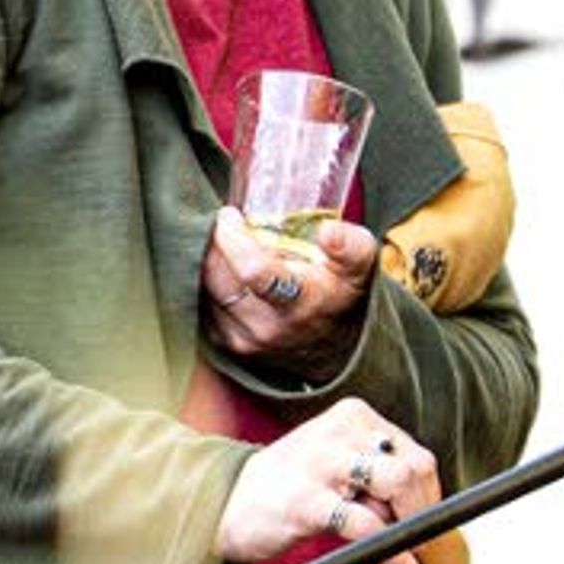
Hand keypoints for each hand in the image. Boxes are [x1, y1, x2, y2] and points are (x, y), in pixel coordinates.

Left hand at [206, 206, 376, 372]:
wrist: (333, 347)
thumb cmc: (341, 293)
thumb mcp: (360, 266)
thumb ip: (350, 246)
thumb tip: (328, 231)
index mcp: (301, 303)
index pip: (254, 271)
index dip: (234, 238)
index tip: (231, 216)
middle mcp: (268, 327)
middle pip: (219, 275)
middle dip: (217, 242)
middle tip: (228, 224)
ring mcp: (244, 338)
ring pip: (206, 287)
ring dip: (211, 260)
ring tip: (229, 246)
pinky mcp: (226, 343)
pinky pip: (203, 301)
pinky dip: (210, 280)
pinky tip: (226, 269)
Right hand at [218, 397, 445, 563]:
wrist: (227, 502)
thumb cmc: (295, 485)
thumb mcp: (340, 463)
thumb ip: (381, 473)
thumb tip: (427, 507)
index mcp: (354, 418)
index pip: (417, 455)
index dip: (429, 495)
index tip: (422, 521)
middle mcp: (341, 433)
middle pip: (413, 468)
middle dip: (422, 509)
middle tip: (413, 536)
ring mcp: (322, 464)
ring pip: (395, 484)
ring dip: (406, 523)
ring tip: (395, 544)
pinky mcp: (305, 501)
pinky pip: (365, 524)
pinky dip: (390, 548)